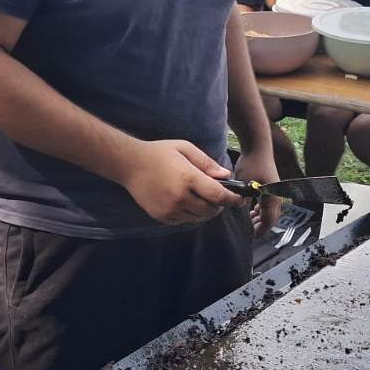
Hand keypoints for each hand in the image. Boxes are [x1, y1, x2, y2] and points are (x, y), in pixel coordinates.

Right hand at [121, 140, 242, 226]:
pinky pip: (184, 221)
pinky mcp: (162, 216)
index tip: (240, 199)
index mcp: (188, 178)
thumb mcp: (185, 149)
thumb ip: (207, 163)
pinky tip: (187, 203)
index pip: (218, 195)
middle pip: (210, 210)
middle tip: (220, 196)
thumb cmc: (159, 153)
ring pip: (198, 218)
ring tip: (203, 199)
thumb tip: (226, 175)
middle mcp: (180, 197)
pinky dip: (190, 215)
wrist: (129, 165)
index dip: (233, 199)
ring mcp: (170, 209)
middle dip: (219, 205)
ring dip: (206, 211)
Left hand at [232, 149, 281, 235]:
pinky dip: (262, 208)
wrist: (257, 147)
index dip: (261, 230)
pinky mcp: (272, 186)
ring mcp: (275, 190)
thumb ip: (244, 200)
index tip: (254, 236)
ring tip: (251, 217)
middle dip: (261, 224)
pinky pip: (269, 202)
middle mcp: (277, 195)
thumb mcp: (244, 184)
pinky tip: (253, 208)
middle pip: (272, 217)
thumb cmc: (251, 163)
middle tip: (250, 227)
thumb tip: (244, 210)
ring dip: (261, 216)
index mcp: (272, 197)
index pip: (269, 220)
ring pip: (270, 210)